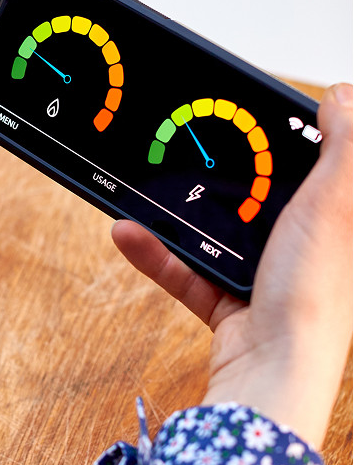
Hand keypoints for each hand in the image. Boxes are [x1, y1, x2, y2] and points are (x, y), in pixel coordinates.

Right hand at [112, 83, 352, 448]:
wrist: (271, 369)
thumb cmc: (312, 293)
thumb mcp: (334, 202)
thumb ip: (342, 145)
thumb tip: (340, 94)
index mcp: (337, 221)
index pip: (313, 167)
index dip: (283, 140)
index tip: (248, 118)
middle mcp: (304, 247)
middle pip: (258, 198)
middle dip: (220, 177)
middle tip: (188, 146)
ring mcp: (265, 276)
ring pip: (216, 233)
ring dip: (178, 216)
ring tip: (147, 188)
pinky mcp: (228, 302)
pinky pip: (188, 270)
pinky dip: (158, 256)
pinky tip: (131, 234)